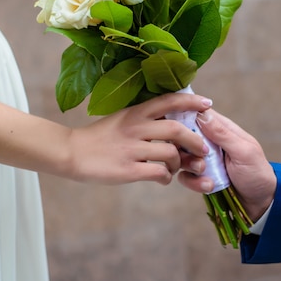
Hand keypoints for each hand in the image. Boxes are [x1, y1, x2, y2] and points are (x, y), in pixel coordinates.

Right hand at [65, 93, 212, 184]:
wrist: (71, 153)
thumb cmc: (99, 137)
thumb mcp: (122, 119)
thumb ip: (145, 118)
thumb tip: (173, 118)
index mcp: (135, 112)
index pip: (169, 101)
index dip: (192, 101)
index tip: (208, 104)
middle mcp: (135, 127)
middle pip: (177, 129)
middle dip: (195, 141)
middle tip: (202, 150)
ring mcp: (132, 148)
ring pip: (171, 153)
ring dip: (180, 162)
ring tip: (175, 168)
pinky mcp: (128, 169)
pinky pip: (159, 173)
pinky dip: (166, 177)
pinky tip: (162, 179)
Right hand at [178, 109, 276, 220]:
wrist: (260, 203)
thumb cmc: (257, 173)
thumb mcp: (243, 151)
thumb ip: (222, 133)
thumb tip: (201, 113)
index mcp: (221, 129)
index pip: (198, 113)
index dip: (184, 116)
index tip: (181, 127)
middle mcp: (209, 141)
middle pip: (183, 134)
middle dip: (185, 147)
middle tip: (200, 158)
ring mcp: (202, 159)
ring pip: (180, 156)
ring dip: (191, 166)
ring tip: (205, 173)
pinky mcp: (198, 176)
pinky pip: (185, 176)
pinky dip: (194, 182)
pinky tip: (209, 186)